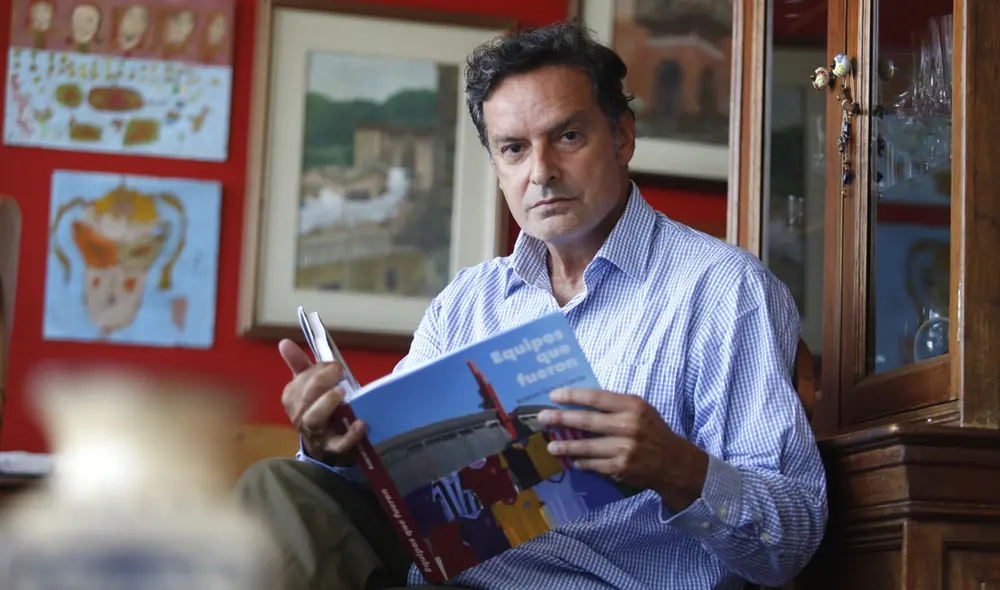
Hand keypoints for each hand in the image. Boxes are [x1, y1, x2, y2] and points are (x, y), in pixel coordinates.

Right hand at [279, 339, 365, 465]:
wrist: (323, 446)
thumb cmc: (317, 408)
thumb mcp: (307, 386)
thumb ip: (298, 364)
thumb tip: (284, 342)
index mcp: (292, 398)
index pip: (302, 380)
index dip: (319, 369)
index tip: (334, 366)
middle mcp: (299, 416)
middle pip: (307, 395)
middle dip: (323, 380)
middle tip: (339, 371)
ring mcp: (315, 433)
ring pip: (314, 418)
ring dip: (328, 402)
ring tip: (342, 392)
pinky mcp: (333, 449)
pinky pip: (339, 444)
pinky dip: (350, 434)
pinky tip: (360, 423)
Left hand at [538, 387, 708, 511]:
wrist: (673, 462)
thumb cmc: (652, 430)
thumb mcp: (640, 409)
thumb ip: (615, 405)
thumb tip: (579, 401)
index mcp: (632, 406)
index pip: (596, 398)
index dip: (572, 396)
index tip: (553, 396)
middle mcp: (628, 426)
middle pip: (586, 421)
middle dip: (560, 419)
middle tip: (542, 418)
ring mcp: (624, 449)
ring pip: (586, 447)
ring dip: (565, 446)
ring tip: (551, 445)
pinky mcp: (620, 468)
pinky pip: (593, 464)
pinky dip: (581, 462)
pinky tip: (573, 460)